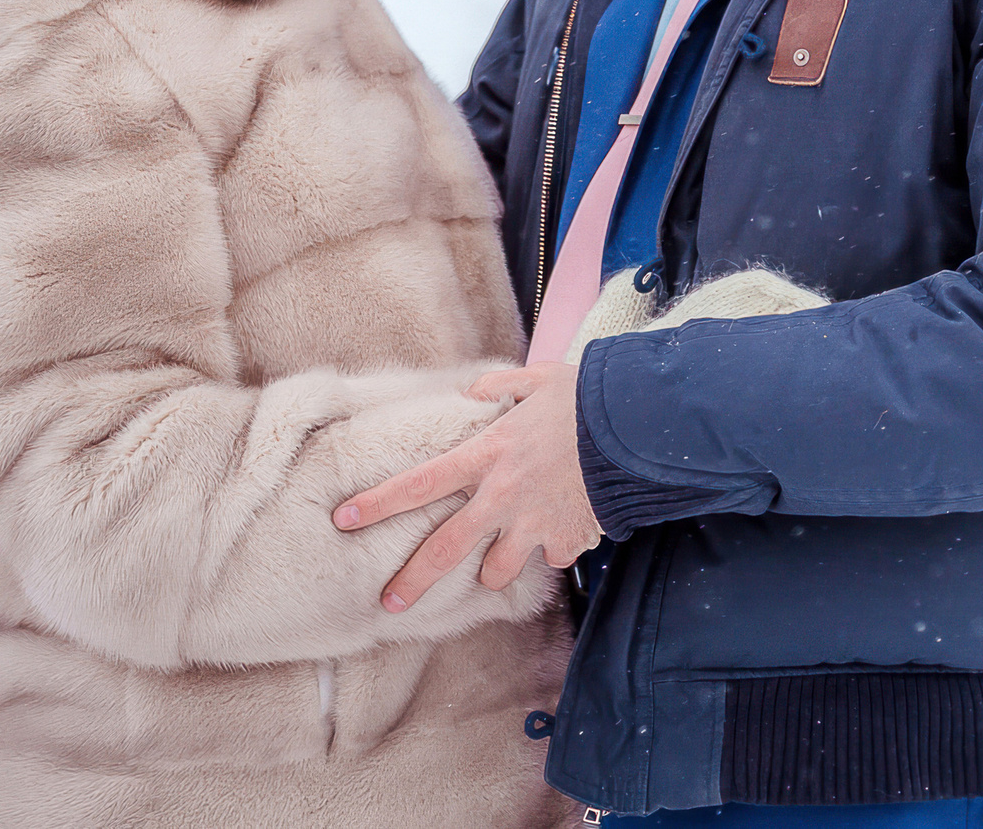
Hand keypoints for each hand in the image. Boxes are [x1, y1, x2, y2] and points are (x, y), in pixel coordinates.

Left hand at [331, 361, 602, 610]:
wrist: (638, 426)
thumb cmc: (587, 397)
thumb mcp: (539, 379)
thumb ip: (500, 388)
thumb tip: (474, 394)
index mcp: (488, 454)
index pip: (420, 483)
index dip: (378, 503)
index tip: (344, 518)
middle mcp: (502, 495)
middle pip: (444, 549)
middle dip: (411, 580)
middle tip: (389, 602)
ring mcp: (533, 523)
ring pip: (496, 570)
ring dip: (494, 569)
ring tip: (500, 562)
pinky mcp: (566, 539)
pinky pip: (552, 557)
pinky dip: (555, 548)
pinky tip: (565, 530)